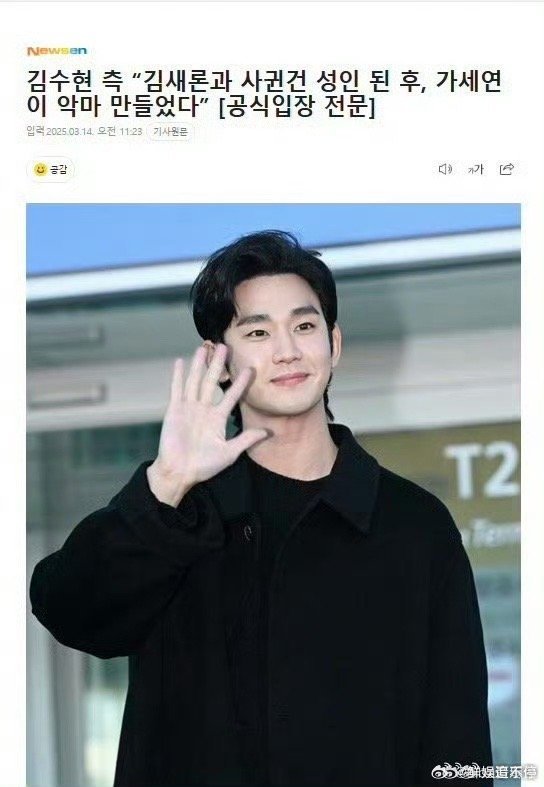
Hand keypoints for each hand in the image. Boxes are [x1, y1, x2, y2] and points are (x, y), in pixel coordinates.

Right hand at [147, 344, 268, 504]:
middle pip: (213, 382)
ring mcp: (189, 408)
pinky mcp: (175, 410)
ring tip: (205, 348)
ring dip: (200, 365)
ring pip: (196, 381)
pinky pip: (177, 389)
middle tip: (225, 347)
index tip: (250, 369)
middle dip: (219, 365)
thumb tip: (267, 432)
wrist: (180, 472)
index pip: (231, 396)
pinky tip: (181, 361)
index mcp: (217, 418)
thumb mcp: (229, 452)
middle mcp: (204, 409)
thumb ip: (246, 440)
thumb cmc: (204, 466)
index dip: (240, 383)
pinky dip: (178, 375)